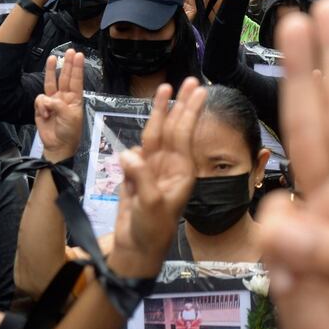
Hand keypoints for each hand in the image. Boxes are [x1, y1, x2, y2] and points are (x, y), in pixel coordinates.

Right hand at [35, 49, 85, 160]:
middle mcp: (64, 97)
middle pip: (65, 77)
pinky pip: (40, 99)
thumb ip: (60, 105)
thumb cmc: (69, 132)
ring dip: (51, 70)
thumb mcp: (70, 118)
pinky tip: (45, 115)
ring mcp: (52, 101)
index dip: (77, 68)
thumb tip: (48, 99)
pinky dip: (41, 106)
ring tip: (52, 58)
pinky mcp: (41, 107)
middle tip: (70, 51)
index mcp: (75, 99)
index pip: (76, 80)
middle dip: (67, 64)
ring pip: (51, 82)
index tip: (79, 56)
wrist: (57, 145)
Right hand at [108, 79, 206, 278]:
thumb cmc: (151, 230)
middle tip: (190, 80)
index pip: (185, 133)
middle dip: (180, 104)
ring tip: (164, 90)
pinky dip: (137, 143)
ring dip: (160, 113)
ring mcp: (154, 169)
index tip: (199, 91)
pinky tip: (140, 137)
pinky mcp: (137, 176)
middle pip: (174, 128)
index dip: (190, 110)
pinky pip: (136, 153)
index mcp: (181, 171)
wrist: (137, 248)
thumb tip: (129, 154)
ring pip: (156, 135)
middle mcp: (171, 166)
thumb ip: (140, 178)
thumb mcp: (150, 205)